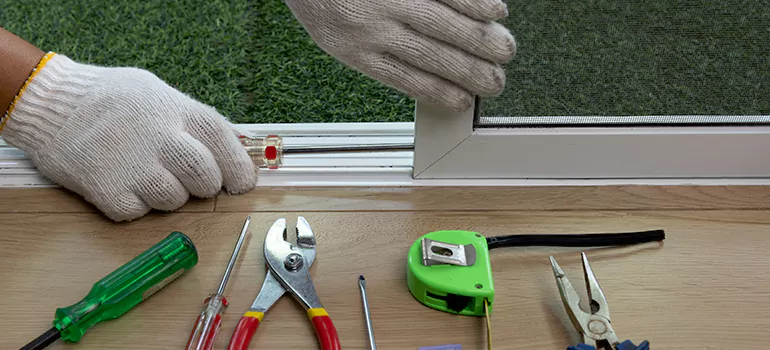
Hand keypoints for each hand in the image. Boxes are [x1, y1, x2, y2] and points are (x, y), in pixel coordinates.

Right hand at [2, 54, 255, 220]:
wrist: (50, 103)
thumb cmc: (111, 99)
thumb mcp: (158, 94)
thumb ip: (193, 120)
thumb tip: (233, 146)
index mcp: (176, 110)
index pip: (224, 142)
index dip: (238, 167)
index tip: (242, 183)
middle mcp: (160, 137)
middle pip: (205, 179)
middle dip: (204, 186)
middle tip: (192, 181)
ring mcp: (133, 166)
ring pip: (174, 201)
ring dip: (168, 196)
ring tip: (146, 174)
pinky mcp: (107, 190)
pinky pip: (139, 212)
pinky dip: (135, 205)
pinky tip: (122, 182)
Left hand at [284, 0, 515, 111]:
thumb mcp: (335, 33)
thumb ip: (372, 51)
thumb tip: (429, 75)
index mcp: (350, 49)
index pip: (406, 79)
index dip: (441, 93)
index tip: (465, 103)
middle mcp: (370, 24)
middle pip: (433, 56)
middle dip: (472, 73)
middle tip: (497, 83)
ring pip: (446, 24)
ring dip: (482, 40)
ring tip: (506, 51)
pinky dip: (477, 1)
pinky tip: (496, 11)